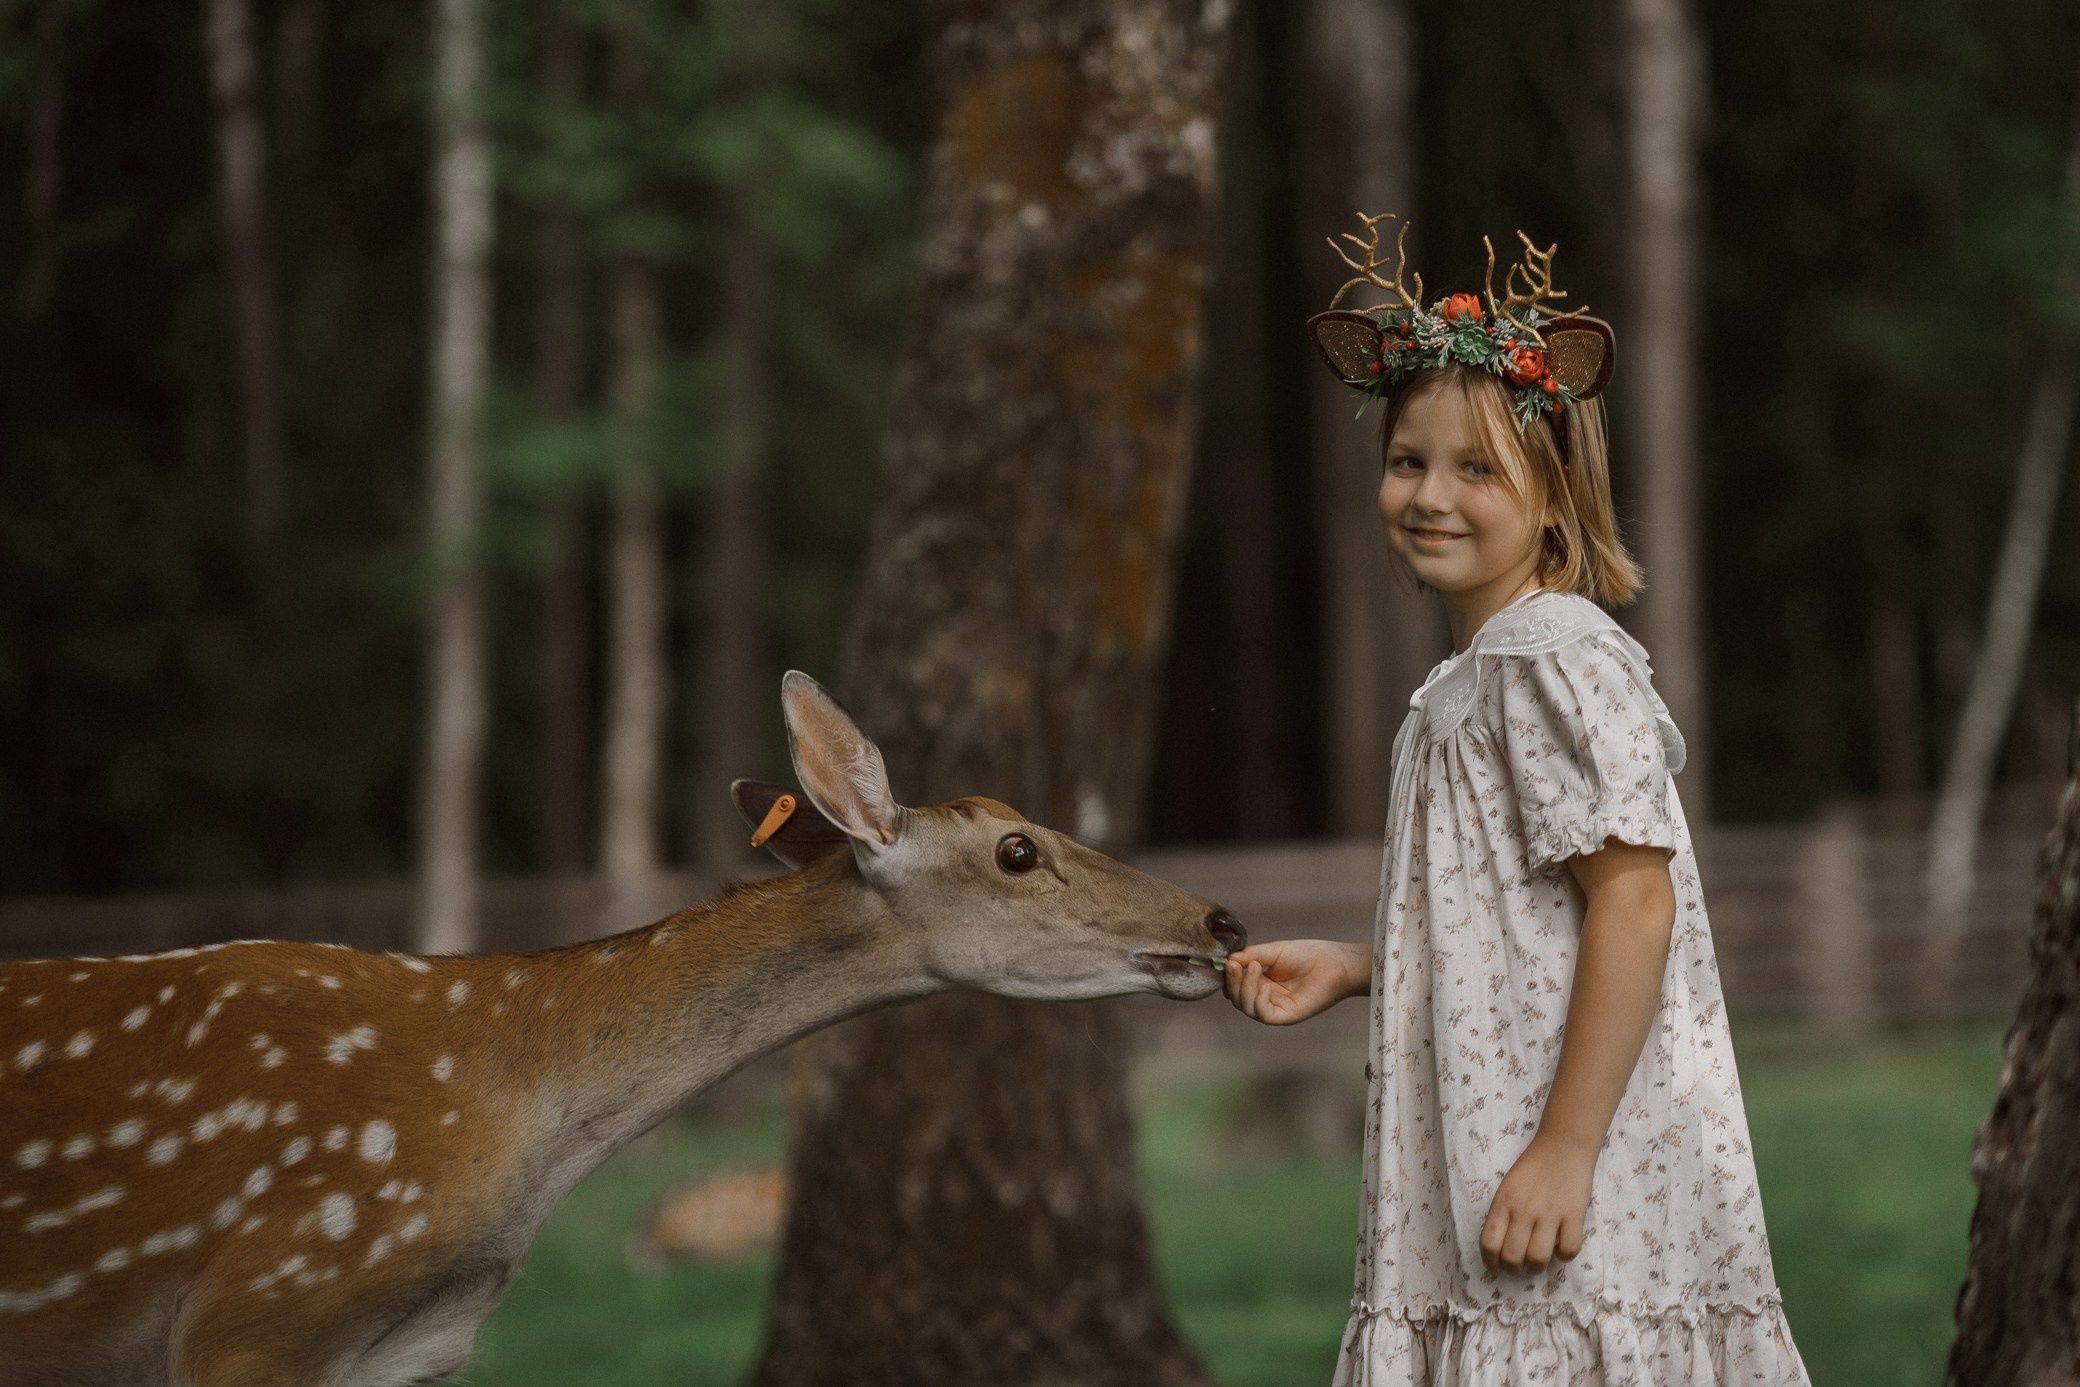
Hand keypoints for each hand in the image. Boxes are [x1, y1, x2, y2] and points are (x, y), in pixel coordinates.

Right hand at [1222, 940, 1368, 1025]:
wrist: (1335, 962)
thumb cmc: (1308, 955)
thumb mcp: (1273, 951)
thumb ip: (1251, 956)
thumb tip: (1227, 960)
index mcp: (1261, 982)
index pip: (1235, 986)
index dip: (1229, 976)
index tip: (1228, 962)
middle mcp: (1266, 997)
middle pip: (1237, 999)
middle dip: (1233, 982)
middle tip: (1235, 965)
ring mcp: (1276, 1008)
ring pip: (1247, 1008)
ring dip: (1244, 989)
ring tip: (1254, 968)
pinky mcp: (1287, 1016)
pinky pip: (1264, 1015)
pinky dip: (1258, 1001)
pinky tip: (1265, 986)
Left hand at [1479, 1135, 1596, 1273]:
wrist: (1562, 1146)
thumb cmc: (1532, 1167)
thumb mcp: (1507, 1187)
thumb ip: (1502, 1214)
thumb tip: (1501, 1248)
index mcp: (1503, 1203)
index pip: (1489, 1243)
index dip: (1490, 1262)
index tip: (1495, 1266)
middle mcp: (1524, 1211)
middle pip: (1512, 1257)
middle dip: (1514, 1269)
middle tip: (1519, 1266)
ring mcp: (1550, 1214)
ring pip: (1538, 1259)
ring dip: (1537, 1267)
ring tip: (1538, 1262)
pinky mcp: (1574, 1216)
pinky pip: (1568, 1250)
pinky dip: (1564, 1256)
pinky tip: (1561, 1247)